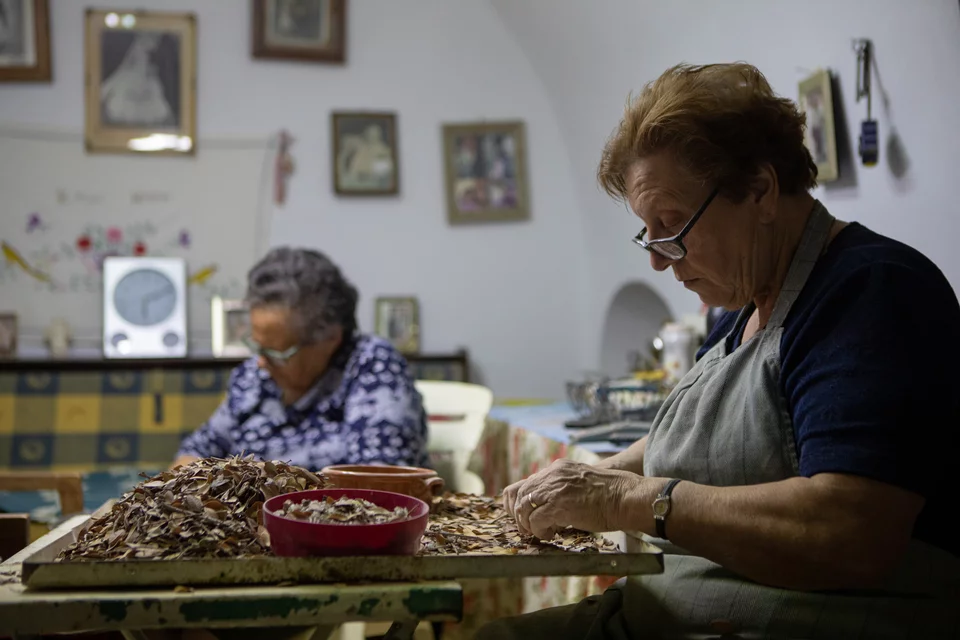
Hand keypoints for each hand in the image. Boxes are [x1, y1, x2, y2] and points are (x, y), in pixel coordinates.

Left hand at [501, 459, 643, 539]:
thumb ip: (563, 490)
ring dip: (528, 524)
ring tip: (541, 533)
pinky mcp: (559, 505)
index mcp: (558, 469)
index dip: (519, 503)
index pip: (524, 483)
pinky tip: (551, 535)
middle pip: (517, 494)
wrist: (626, 496)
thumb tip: (548, 511)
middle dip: (519, 515)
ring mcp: (555, 489)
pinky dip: (539, 531)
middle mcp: (553, 475)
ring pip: (523, 508)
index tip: (524, 517)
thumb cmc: (611, 496)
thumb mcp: (581, 484)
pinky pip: (535, 521)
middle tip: (529, 529)